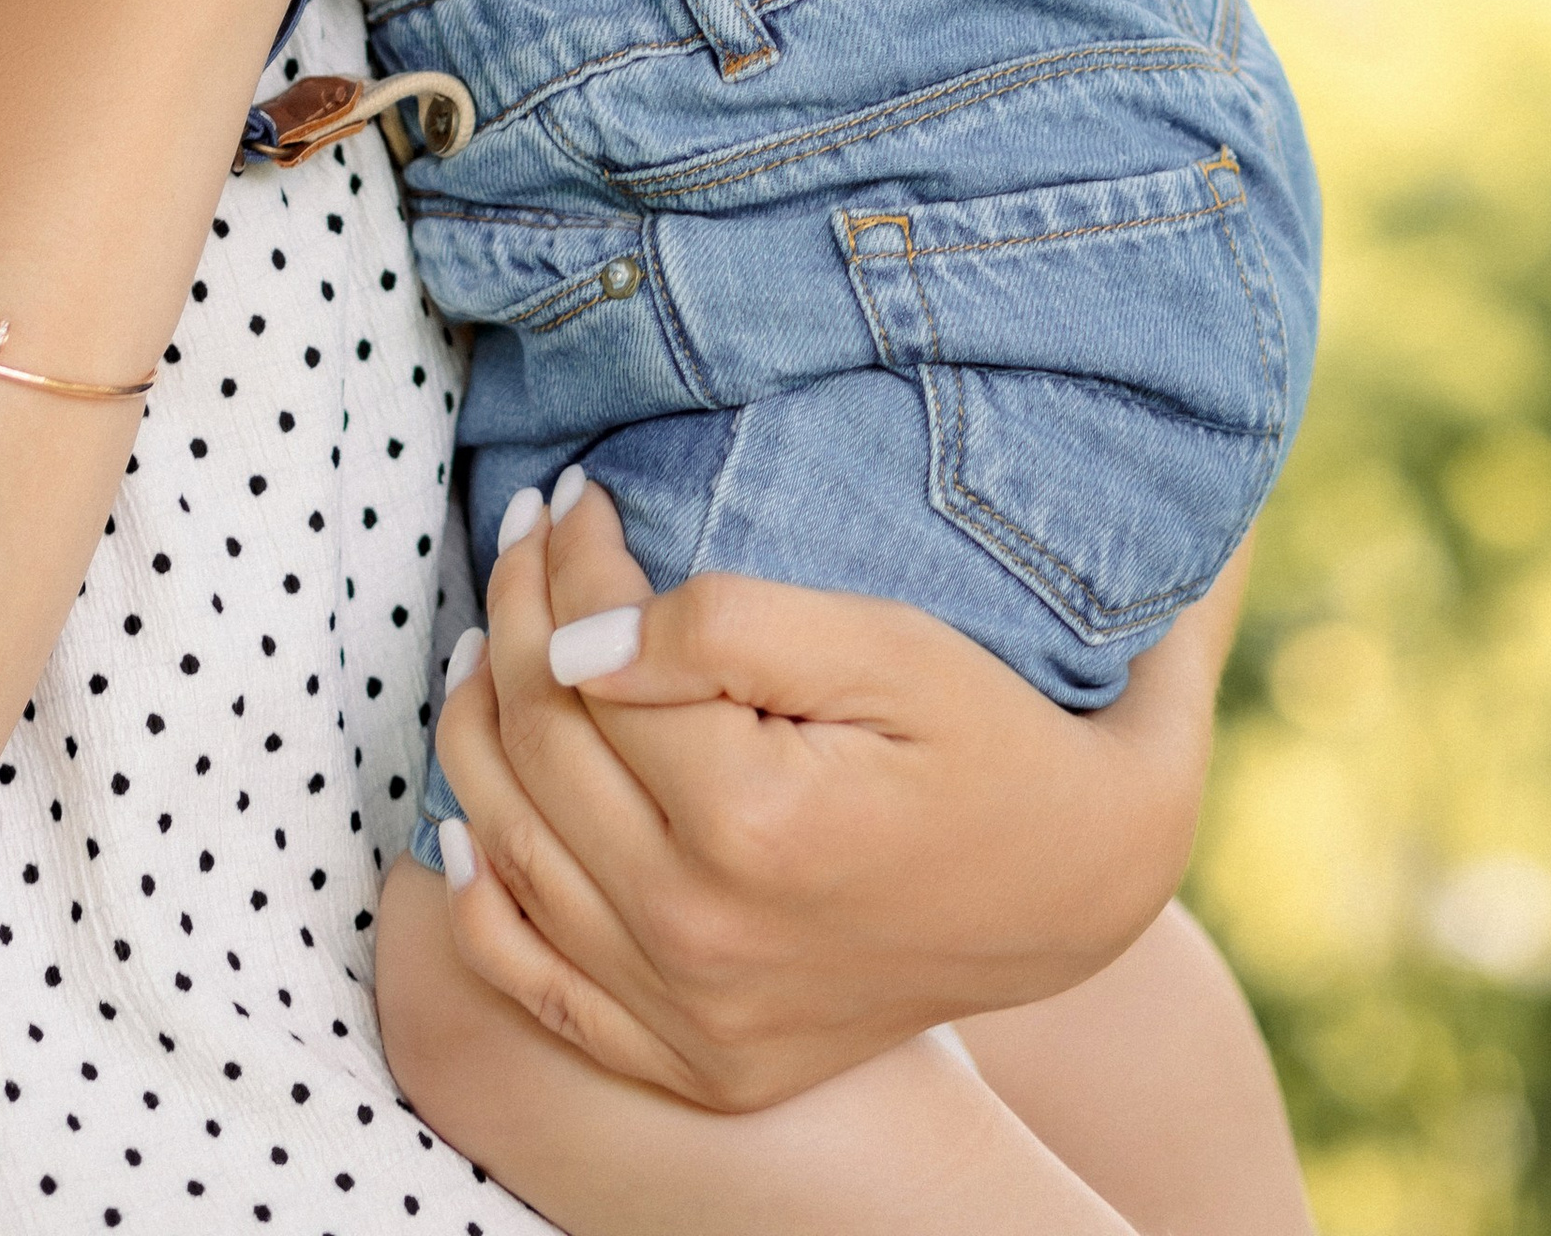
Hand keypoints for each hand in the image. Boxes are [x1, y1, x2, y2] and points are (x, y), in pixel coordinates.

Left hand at [432, 477, 1239, 1112]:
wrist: (1078, 892)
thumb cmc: (991, 739)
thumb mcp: (888, 647)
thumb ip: (728, 630)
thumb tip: (577, 644)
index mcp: (752, 825)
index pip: (588, 660)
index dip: (567, 555)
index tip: (573, 490)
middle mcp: (703, 938)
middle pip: (538, 745)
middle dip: (514, 612)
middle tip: (524, 529)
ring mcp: (692, 1016)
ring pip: (510, 846)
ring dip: (478, 725)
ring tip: (490, 635)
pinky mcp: (694, 1062)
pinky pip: (534, 980)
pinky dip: (483, 892)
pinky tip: (472, 813)